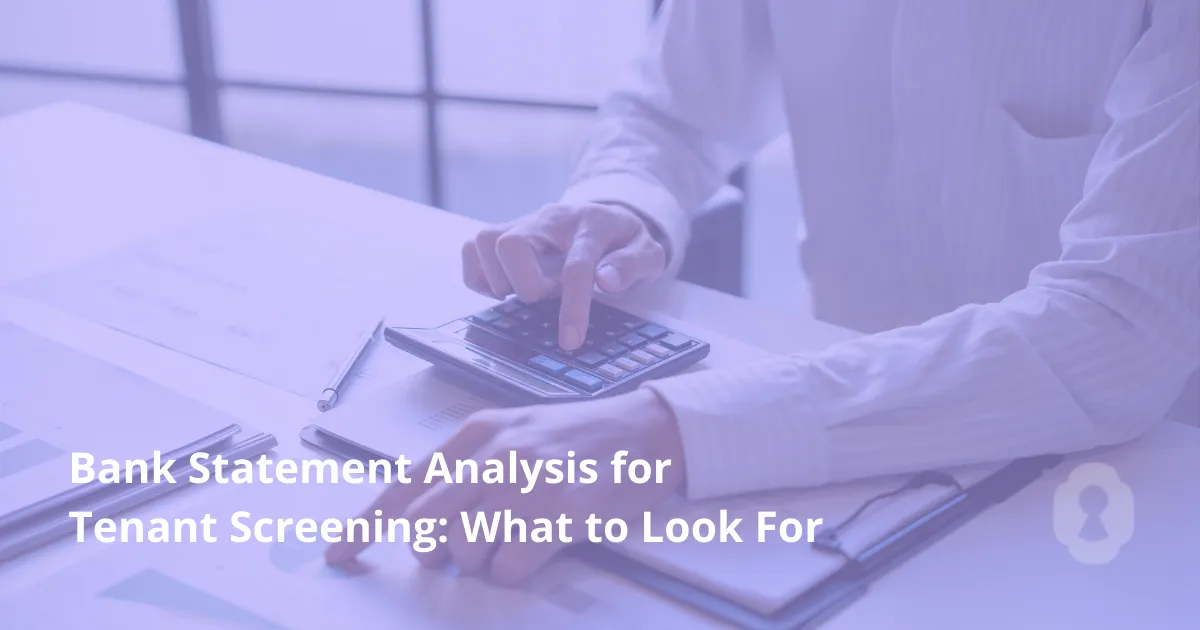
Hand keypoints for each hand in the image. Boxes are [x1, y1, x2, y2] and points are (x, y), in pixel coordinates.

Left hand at [325, 389, 683, 585]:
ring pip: (468, 550)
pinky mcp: (560, 511)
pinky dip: (518, 569)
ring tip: (520, 534)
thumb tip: (426, 524)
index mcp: (478, 432)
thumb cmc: (577, 439)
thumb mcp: (514, 434)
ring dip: (487, 559)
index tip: (339, 554)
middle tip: (467, 548)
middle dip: (437, 551)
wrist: (646, 430)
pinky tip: (542, 543)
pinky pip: (509, 567)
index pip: (407, 484)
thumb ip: (468, 469)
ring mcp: (529, 481)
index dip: (367, 524)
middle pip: (429, 525)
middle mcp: (498, 452)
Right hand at [462, 202, 666, 349]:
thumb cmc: (625, 242)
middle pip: (510, 243)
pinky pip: (471, 250)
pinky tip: (508, 288)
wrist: (608, 216)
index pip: (575, 266)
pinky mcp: (504, 232)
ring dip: (498, 279)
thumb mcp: (648, 253)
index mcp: (590, 225)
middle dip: (524, 285)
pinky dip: (482, 277)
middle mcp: (549, 218)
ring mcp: (522, 222)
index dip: (572, 307)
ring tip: (524, 291)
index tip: (570, 340)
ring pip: (483, 240)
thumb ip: (632, 265)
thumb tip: (605, 281)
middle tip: (545, 297)